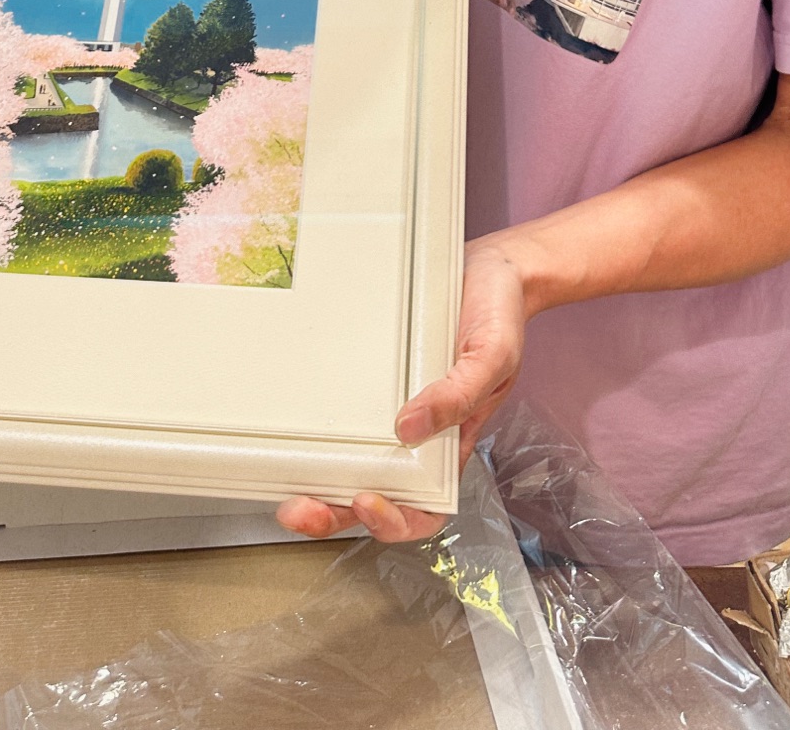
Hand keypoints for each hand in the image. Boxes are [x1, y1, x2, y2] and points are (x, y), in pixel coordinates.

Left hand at [275, 237, 528, 542]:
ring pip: (352, 463)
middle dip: (334, 514)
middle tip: (302, 509)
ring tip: (289, 492)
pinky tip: (298, 432)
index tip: (366, 501)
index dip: (393, 520)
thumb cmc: (500, 317)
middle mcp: (418, 435)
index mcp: (451, 442)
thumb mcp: (494, 356)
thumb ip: (460, 395)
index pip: (423, 506)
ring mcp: (393, 408)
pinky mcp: (374, 380)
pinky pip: (346, 414)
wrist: (492, 270)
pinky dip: (320, 433)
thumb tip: (411, 426)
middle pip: (374, 495)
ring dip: (318, 485)